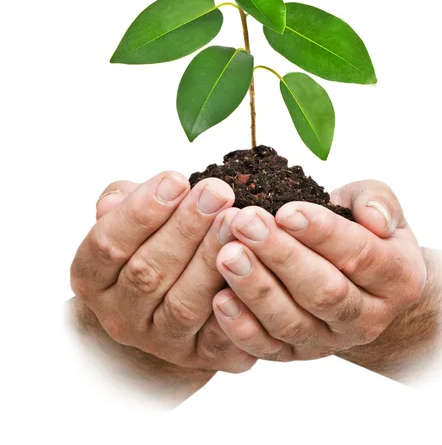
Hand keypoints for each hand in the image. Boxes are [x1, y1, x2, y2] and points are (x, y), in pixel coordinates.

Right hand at [70, 172, 255, 372]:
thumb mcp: (128, 218)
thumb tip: (121, 198)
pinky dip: (236, 306)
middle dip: (185, 229)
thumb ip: (122, 203)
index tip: (176, 179)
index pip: (107, 245)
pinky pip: (218, 337)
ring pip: (183, 305)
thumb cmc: (149, 245)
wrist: (167, 302)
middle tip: (217, 192)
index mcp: (93, 278)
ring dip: (210, 261)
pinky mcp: (199, 357)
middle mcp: (120, 315)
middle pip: (147, 273)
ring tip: (235, 221)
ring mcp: (159, 341)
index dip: (141, 211)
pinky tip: (253, 268)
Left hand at [211, 180, 426, 360]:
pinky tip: (219, 298)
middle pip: (324, 292)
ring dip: (256, 288)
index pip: (360, 256)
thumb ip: (379, 201)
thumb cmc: (361, 229)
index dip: (323, 233)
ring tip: (226, 254)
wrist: (357, 280)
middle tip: (245, 223)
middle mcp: (367, 317)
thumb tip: (375, 218)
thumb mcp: (377, 205)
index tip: (287, 211)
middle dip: (281, 256)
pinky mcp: (295, 354)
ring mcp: (330, 341)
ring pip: (292, 322)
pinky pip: (268, 348)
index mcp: (397, 277)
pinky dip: (242, 328)